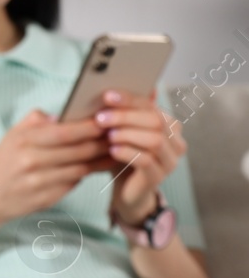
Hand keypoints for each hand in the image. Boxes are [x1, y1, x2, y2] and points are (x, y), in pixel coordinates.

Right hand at [0, 109, 109, 227]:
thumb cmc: (3, 163)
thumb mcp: (12, 136)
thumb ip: (35, 121)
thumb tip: (63, 114)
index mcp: (24, 141)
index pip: (65, 132)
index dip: (89, 127)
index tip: (107, 121)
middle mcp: (31, 161)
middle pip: (78, 151)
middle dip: (102, 143)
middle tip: (120, 136)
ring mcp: (39, 182)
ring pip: (81, 168)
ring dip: (101, 160)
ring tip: (115, 151)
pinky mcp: (47, 198)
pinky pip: (74, 183)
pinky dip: (87, 174)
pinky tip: (97, 167)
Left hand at [95, 89, 186, 227]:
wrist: (125, 189)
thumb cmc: (123, 154)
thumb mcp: (122, 131)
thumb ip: (124, 112)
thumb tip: (117, 88)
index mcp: (170, 126)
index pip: (152, 107)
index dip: (130, 100)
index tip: (107, 96)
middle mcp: (176, 142)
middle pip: (156, 122)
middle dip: (126, 117)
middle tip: (101, 118)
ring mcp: (170, 161)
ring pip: (154, 141)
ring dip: (127, 135)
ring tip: (108, 135)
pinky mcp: (158, 177)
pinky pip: (146, 161)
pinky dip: (127, 152)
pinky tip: (113, 150)